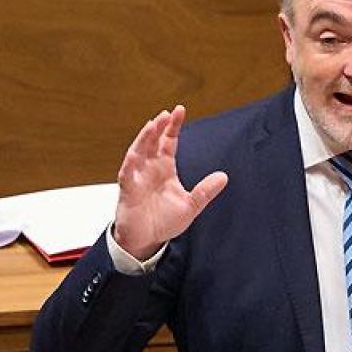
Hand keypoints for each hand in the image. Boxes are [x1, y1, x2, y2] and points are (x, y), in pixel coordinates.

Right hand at [110, 105, 227, 261]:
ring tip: (153, 124)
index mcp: (165, 168)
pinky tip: (136, 151)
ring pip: (139, 151)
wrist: (146, 241)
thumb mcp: (190, 206)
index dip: (173, 126)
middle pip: (153, 141)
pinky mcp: (127, 188)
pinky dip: (131, 160)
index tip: (179, 110)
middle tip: (167, 113)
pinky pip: (127, 171)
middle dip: (159, 126)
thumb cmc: (164, 222)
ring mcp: (137, 176)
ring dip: (145, 138)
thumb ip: (205, 191)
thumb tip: (224, 177)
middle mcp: (150, 168)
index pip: (169, 141)